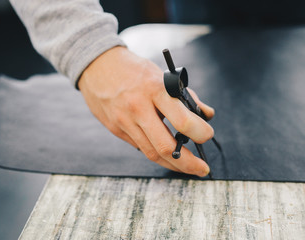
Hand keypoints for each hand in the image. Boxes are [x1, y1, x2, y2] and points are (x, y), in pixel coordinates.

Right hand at [78, 46, 214, 176]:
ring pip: (151, 153)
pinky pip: (140, 146)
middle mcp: (138, 108)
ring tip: (188, 167)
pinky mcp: (116, 129)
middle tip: (202, 169)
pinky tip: (166, 154)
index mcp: (155, 90)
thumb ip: (185, 97)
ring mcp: (124, 121)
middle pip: (165, 147)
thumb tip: (207, 115)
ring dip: (173, 165)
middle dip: (189, 164)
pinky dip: (156, 153)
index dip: (201, 133)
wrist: (97, 65)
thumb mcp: (162, 76)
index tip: (208, 135)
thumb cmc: (134, 70)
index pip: (183, 121)